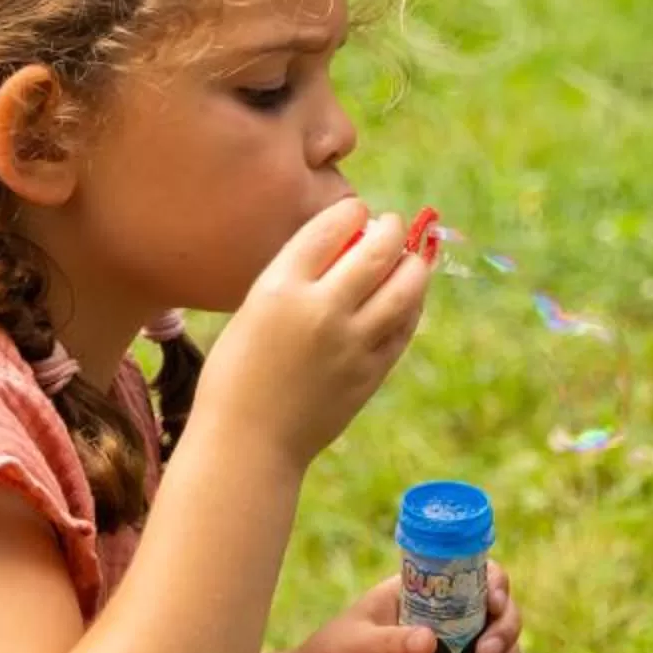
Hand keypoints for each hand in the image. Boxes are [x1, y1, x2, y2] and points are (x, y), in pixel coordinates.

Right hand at [204, 200, 432, 467]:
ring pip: (406, 286)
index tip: (357, 209)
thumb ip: (295, 279)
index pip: (330, 227)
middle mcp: (321, 310)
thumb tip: (345, 247)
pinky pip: (405, 326)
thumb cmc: (238, 375)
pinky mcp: (371, 372)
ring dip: (414, 263)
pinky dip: (411, 304)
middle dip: (391, 228)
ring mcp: (352, 343)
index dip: (351, 211)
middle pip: (377, 249)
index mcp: (280, 288)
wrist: (248, 443)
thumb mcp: (253, 311)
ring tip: (412, 256)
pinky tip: (408, 297)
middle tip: (391, 223)